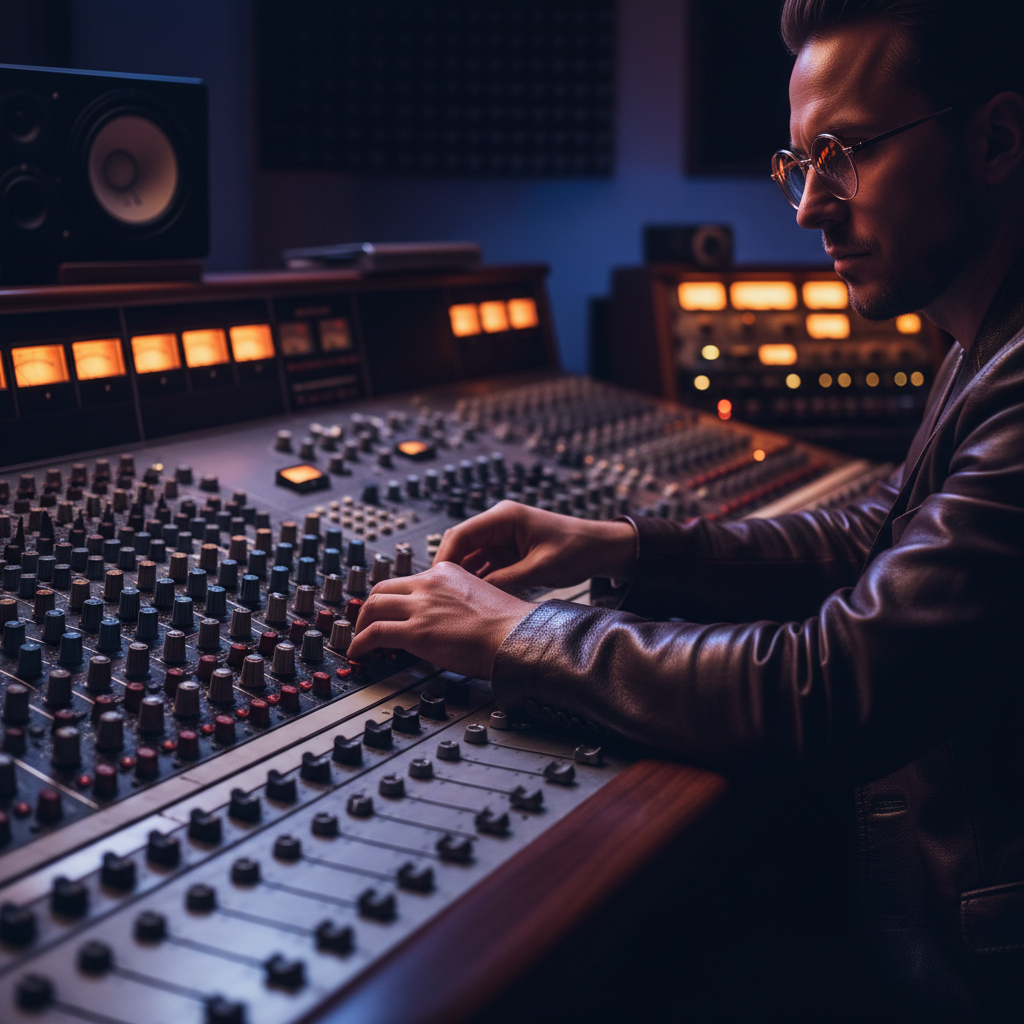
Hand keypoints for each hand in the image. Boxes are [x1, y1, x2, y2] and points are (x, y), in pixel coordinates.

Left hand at [347, 560, 534, 678]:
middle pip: (382, 588)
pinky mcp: (415, 631)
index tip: (388, 610)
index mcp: (447, 572)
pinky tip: (359, 653)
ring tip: (359, 639)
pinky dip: (360, 643)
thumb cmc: (508, 626)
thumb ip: (456, 603)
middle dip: (370, 607)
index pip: (408, 580)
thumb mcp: (480, 599)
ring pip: (373, 607)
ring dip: (361, 624)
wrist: (516, 637)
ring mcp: (421, 606)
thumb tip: (444, 620)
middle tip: (366, 623)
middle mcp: (430, 584)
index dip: (393, 597)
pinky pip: (374, 633)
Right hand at [432, 499, 636, 593]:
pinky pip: (485, 566)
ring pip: (470, 558)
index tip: (435, 581)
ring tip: (454, 602)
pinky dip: (478, 582)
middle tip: (439, 595)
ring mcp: (502, 538)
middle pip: (460, 546)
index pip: (461, 534)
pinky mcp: (508, 552)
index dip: (444, 558)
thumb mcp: (541, 568)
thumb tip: (477, 597)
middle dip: (449, 570)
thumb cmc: (578, 548)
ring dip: (463, 578)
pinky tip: (473, 600)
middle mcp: (499, 525)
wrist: (601, 548)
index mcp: (504, 517)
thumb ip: (507, 581)